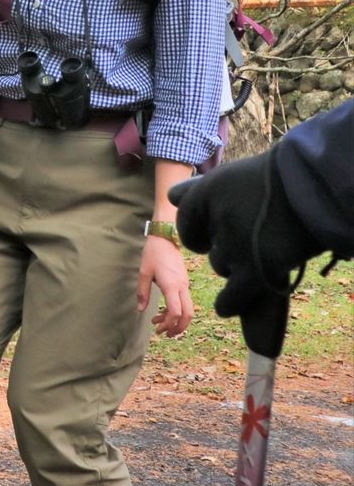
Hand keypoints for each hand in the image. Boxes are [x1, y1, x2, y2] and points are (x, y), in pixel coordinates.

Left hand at [137, 234, 193, 338]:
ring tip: (160, 325)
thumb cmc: (153, 254)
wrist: (166, 239)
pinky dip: (177, 311)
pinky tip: (163, 312)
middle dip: (178, 328)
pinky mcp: (185, 283)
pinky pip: (185, 302)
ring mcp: (185, 285)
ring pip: (189, 309)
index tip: (157, 328)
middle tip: (164, 334)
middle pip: (188, 314)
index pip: (175, 311)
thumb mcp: (143, 272)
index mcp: (171, 285)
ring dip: (177, 321)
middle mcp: (182, 287)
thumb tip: (140, 310)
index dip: (168, 323)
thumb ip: (142, 292)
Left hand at [170, 151, 314, 358]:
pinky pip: (233, 296)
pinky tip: (223, 307)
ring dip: (235, 263)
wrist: (312, 189)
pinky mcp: (257, 269)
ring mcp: (236, 246)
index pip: (185, 218)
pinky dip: (229, 303)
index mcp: (206, 192)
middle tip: (248, 234)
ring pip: (220, 264)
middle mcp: (216, 218)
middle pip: (204, 244)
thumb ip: (196, 191)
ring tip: (263, 248)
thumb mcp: (228, 178)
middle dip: (221, 243)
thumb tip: (172, 199)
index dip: (197, 227)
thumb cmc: (270, 182)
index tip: (208, 232)